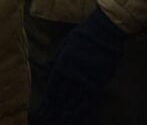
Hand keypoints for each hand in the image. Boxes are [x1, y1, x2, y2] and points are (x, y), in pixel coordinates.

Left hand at [33, 6, 125, 123]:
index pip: (52, 90)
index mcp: (62, 67)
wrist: (106, 30)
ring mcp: (86, 80)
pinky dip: (82, 108)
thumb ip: (55, 60)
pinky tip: (77, 116)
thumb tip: (47, 72)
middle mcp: (73, 76)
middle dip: (54, 112)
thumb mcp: (64, 45)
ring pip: (74, 102)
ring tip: (60, 122)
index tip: (40, 114)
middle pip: (62, 99)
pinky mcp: (99, 81)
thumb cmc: (83, 34)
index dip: (47, 103)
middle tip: (47, 122)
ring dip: (66, 114)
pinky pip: (89, 99)